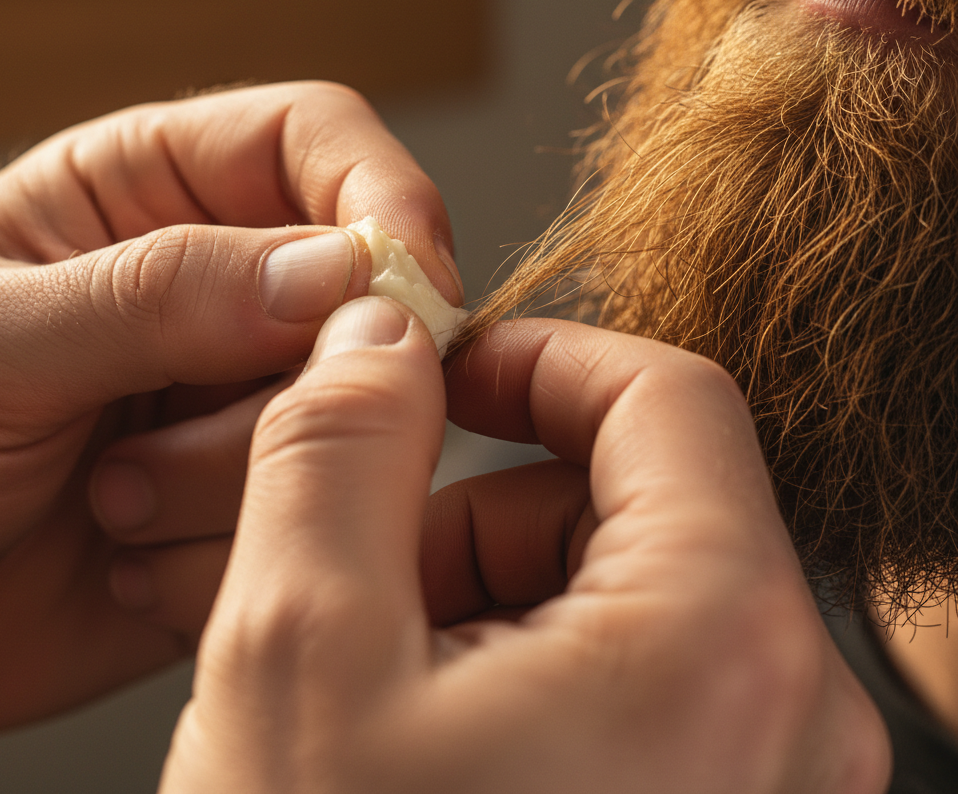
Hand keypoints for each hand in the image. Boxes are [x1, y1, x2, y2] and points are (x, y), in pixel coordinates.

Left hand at [0, 82, 460, 735]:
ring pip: (352, 404)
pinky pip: (326, 509)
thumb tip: (337, 268)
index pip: (315, 140)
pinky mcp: (258, 495)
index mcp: (145, 192)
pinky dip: (246, 544)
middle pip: (361, 282)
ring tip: (117, 500)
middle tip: (239, 424)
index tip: (413, 282)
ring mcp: (241, 396)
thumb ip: (155, 292)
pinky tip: (138, 559)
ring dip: (248, 469)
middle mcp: (216, 287)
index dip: (382, 194)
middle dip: (319, 362)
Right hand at [159, 302, 890, 793]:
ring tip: (381, 677)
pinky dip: (516, 669)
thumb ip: (338, 452)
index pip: (662, 394)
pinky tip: (422, 740)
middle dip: (484, 501)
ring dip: (486, 589)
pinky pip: (624, 678)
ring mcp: (760, 781)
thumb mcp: (299, 657)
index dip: (535, 358)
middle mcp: (786, 717)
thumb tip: (375, 336)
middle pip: (633, 496)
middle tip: (367, 559)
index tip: (442, 375)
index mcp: (721, 643)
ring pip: (619, 587)